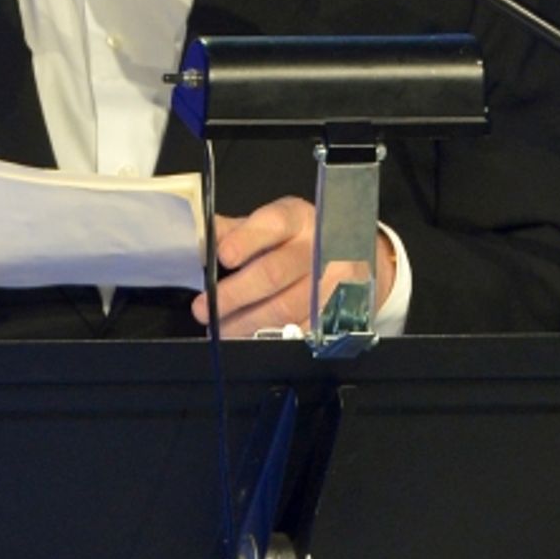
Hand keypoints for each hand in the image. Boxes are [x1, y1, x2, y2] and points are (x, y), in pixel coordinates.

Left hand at [190, 196, 395, 336]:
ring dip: (246, 323)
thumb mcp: (274, 223)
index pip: (272, 224)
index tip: (223, 256)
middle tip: (204, 308)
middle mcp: (319, 249)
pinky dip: (269, 338)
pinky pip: (299, 331)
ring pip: (284, 309)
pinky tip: (247, 338)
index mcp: (298, 220)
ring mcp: (332, 284)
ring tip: (220, 328)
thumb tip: (201, 240)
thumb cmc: (302, 239)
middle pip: (274, 273)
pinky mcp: (337, 314)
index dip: (246, 240)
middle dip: (235, 294)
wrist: (358, 259)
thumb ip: (237, 230)